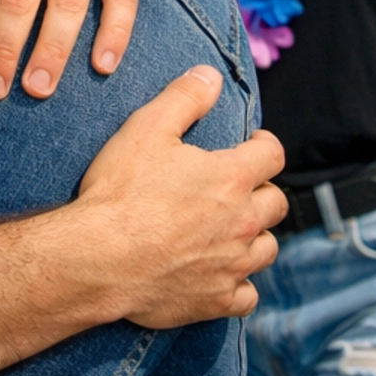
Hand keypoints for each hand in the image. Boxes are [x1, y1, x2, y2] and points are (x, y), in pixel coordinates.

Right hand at [75, 66, 284, 326]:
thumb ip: (185, 97)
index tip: (252, 144)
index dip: (264, 144)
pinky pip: (247, 295)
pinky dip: (239, 284)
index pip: (273, 155)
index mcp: (232, 178)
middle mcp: (243, 223)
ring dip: (255, 236)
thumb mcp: (148, 127)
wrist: (99, 258)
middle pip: (276, 203)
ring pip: (267, 249)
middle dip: (262, 190)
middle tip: (236, 187)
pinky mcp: (216, 300)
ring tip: (232, 230)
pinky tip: (222, 274)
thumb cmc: (121, 191)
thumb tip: (211, 75)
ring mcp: (232, 265)